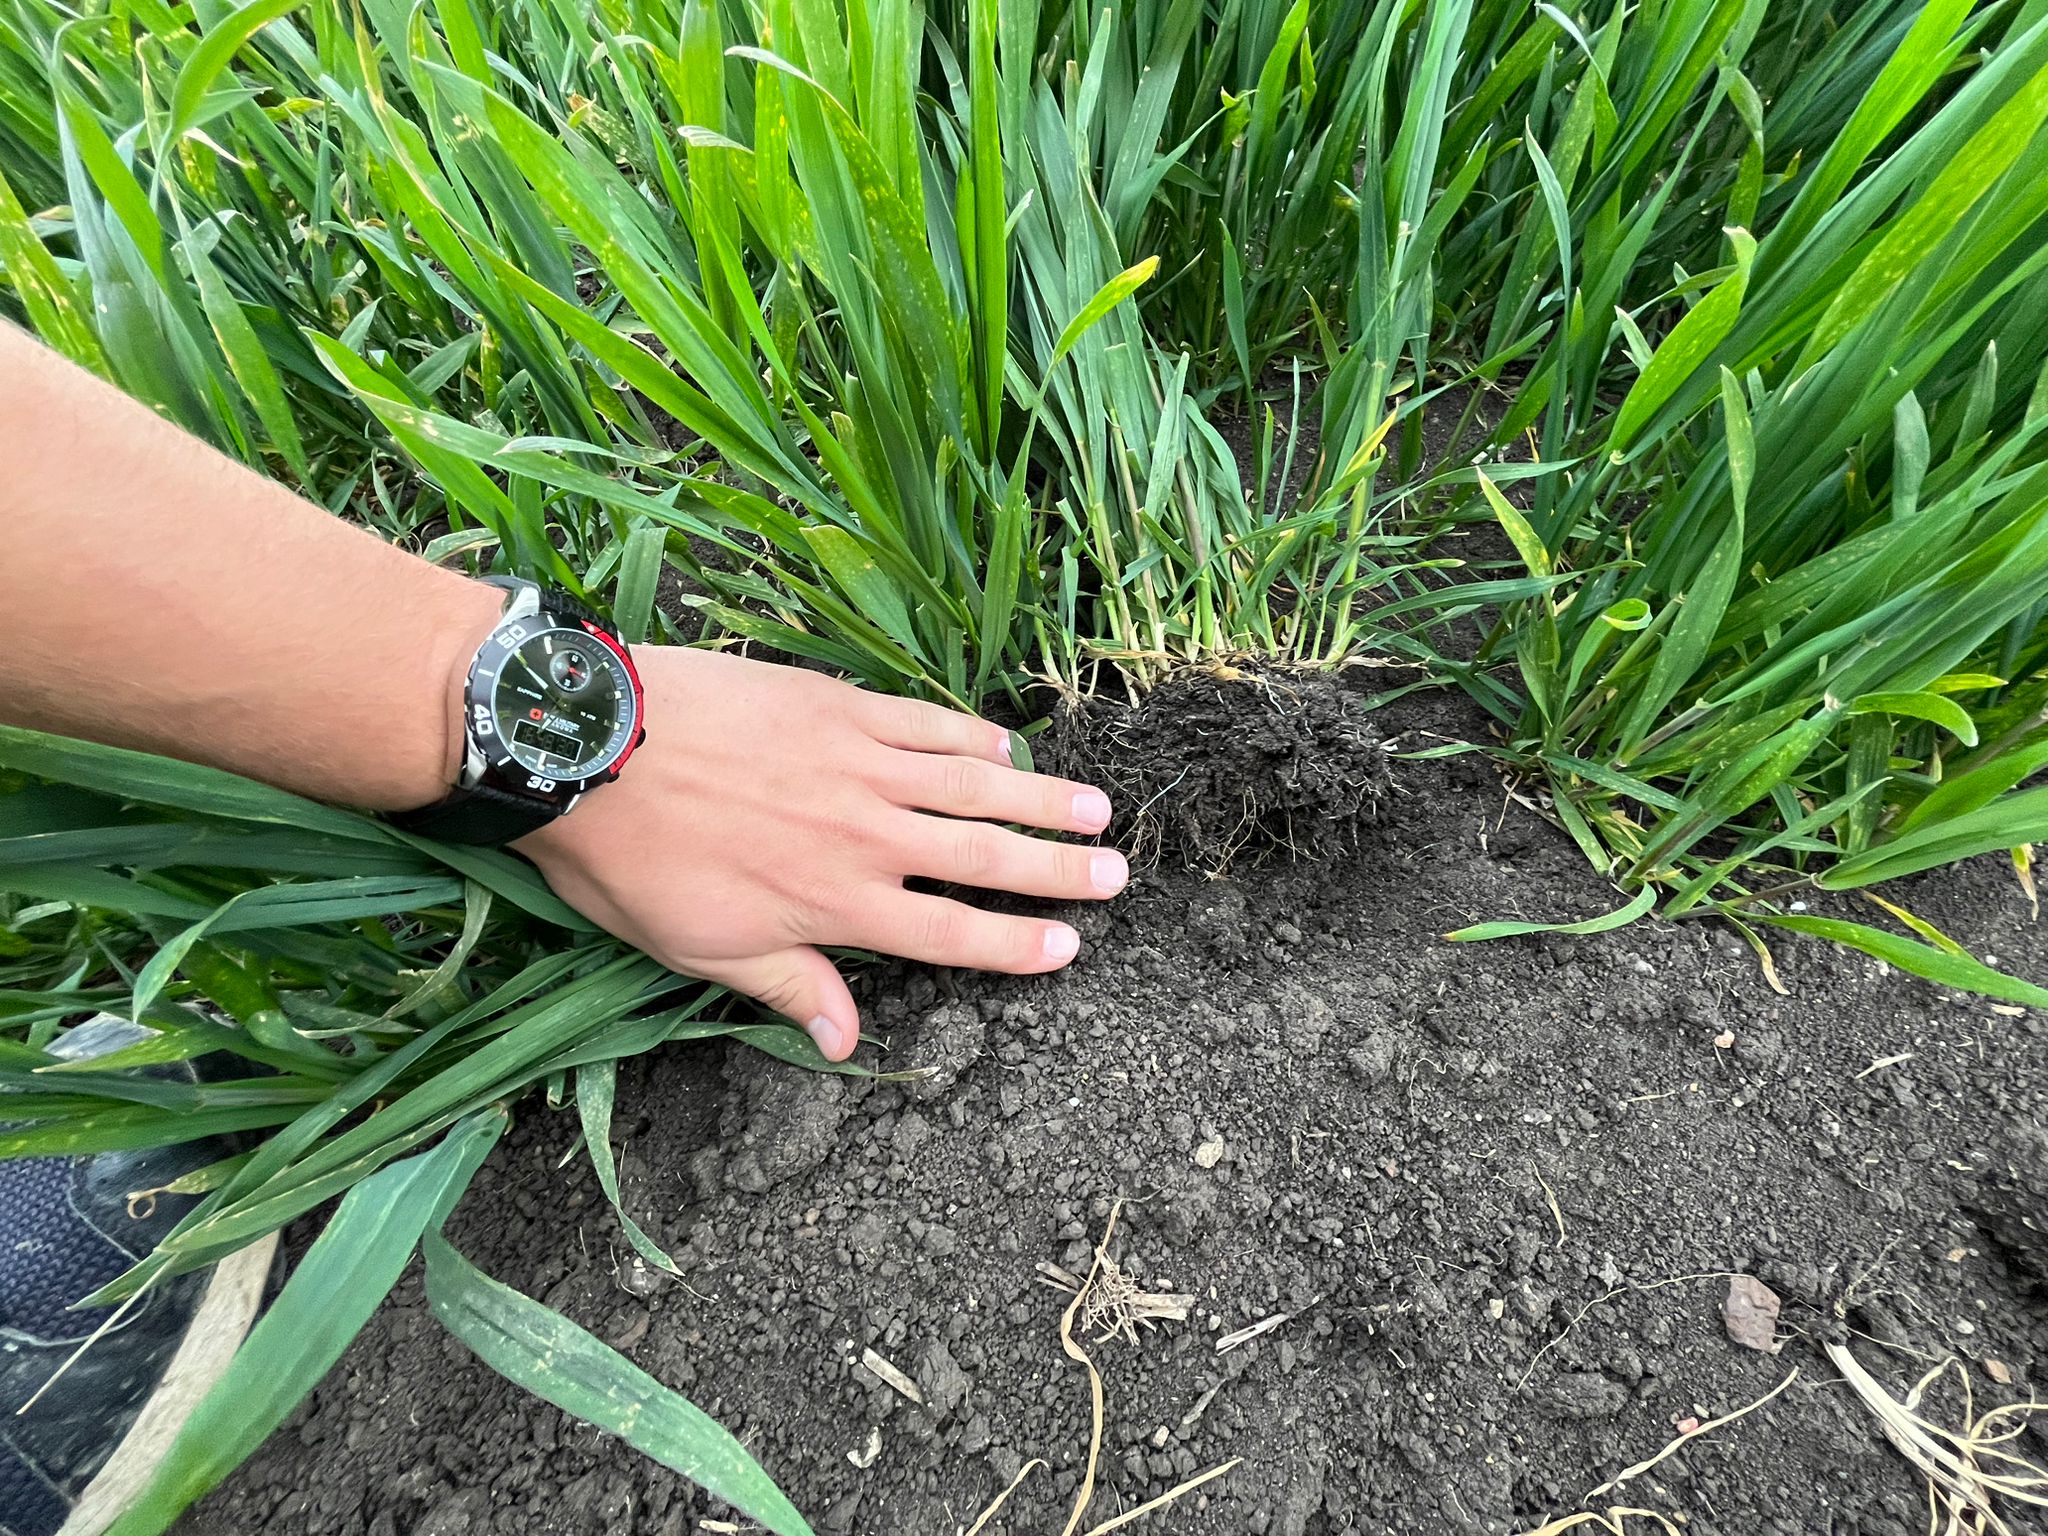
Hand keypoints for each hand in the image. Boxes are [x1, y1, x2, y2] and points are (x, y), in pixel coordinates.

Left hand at [517, 648, 1126, 1060]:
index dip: (1016, 943)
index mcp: (836, 904)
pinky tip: (1003, 745)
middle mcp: (866, 835)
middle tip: (1115, 874)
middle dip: (1056, 869)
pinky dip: (970, 736)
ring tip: (1095, 808)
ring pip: (972, 784)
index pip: (950, 933)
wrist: (591, 747)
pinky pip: (924, 723)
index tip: (1068, 946)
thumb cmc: (633, 861)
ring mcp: (858, 764)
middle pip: (984, 856)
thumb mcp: (702, 949)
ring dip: (1038, 797)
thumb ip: (789, 988)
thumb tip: (843, 1043)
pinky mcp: (838, 706)